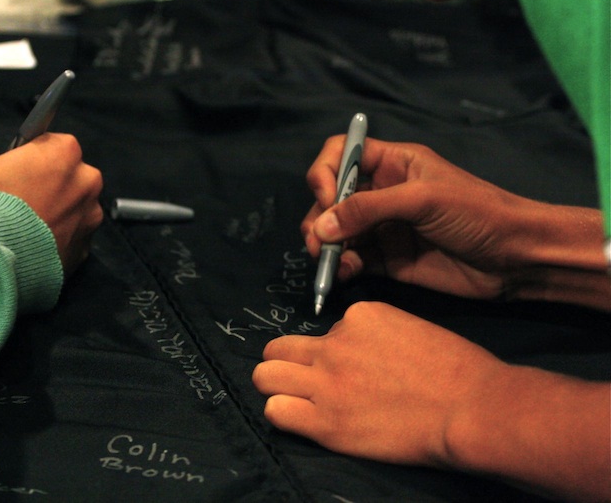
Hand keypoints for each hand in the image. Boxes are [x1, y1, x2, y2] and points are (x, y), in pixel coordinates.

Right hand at [0, 133, 103, 275]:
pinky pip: (71, 238)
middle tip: (17, 199)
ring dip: (54, 213)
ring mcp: (91, 216)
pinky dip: (56, 240)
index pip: (51, 144)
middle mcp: (88, 181)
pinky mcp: (86, 247)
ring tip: (23, 225)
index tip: (15, 171)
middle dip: (47, 184)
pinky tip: (32, 244)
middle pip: (67, 176)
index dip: (29, 156)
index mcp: (66, 152)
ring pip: (72, 208)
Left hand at [252, 301, 505, 465]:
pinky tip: (306, 420)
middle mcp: (335, 344)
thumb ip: (374, 336)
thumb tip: (358, 351)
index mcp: (360, 316)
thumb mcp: (410, 329)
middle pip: (278, 348)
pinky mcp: (326, 421)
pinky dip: (284, 415)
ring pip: (265, 376)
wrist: (472, 407)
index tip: (354, 368)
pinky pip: (276, 412)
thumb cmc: (458, 372)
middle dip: (288, 364)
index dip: (334, 351)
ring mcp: (327, 381)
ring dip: (278, 386)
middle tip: (307, 382)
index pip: (324, 330)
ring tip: (298, 400)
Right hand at [303, 137, 547, 298]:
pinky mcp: (386, 260)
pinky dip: (340, 267)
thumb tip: (321, 225)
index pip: (341, 154)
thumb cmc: (478, 213)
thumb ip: (369, 208)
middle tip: (320, 242)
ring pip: (335, 232)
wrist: (516, 258)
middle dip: (319, 218)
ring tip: (330, 262)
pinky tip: (345, 274)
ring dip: (325, 246)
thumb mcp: (423, 199)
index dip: (325, 173)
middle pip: (330, 198)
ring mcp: (382, 228)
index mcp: (392, 163)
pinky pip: (351, 261)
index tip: (327, 198)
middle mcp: (381, 193)